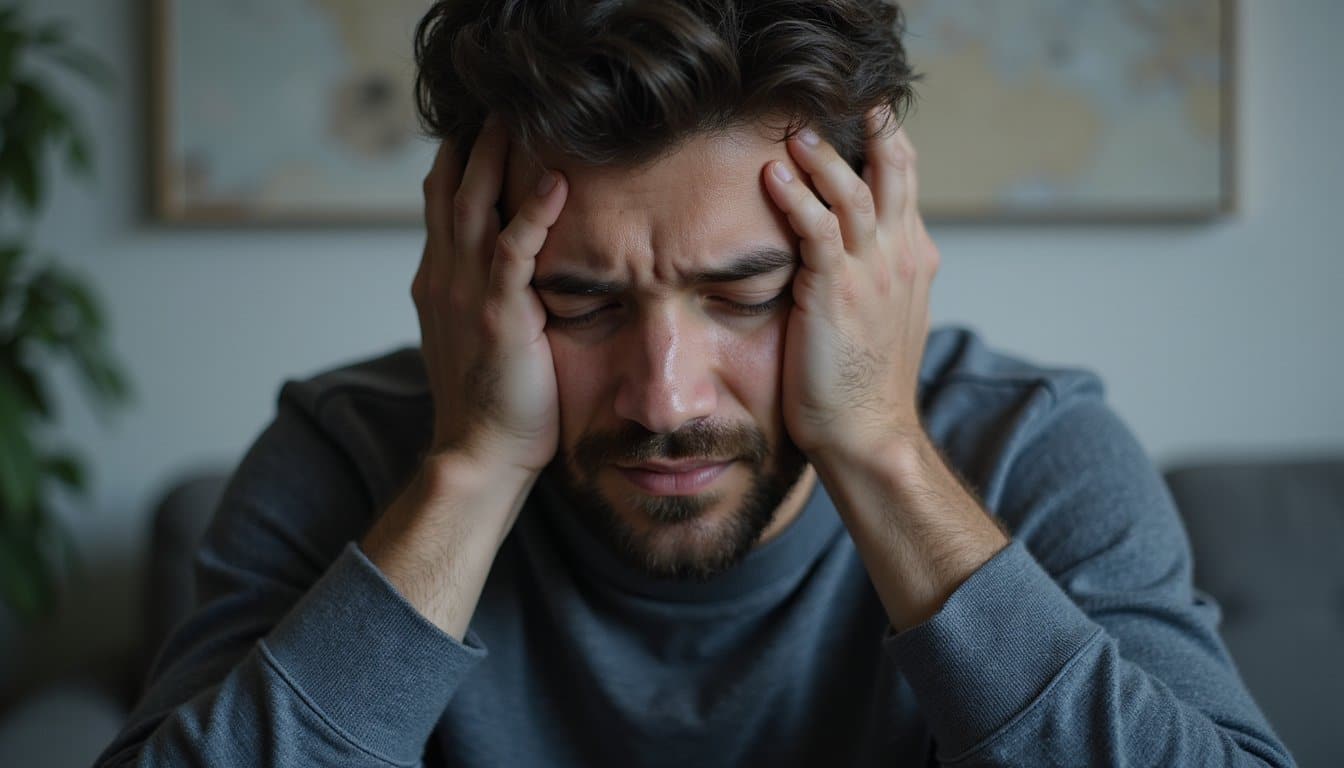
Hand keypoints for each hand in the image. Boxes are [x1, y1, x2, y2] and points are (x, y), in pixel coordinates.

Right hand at [412, 116, 568, 474]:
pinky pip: (514, 252)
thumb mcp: (478, 337)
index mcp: (439, 282)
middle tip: (497, 104)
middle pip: (452, 192)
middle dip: (473, 144)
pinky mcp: (497, 315)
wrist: (478, 454)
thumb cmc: (490, 404)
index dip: (458, 165)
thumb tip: (514, 273)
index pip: (442, 207)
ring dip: (497, 160)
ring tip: (518, 118)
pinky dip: (534, 215)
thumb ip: (486, 297)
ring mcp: (466, 295)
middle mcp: (444, 279)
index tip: (478, 130)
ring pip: (476, 208)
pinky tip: (557, 183)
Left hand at [762, 107, 939, 464]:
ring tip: (795, 130)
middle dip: (873, 130)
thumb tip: (849, 246)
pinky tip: (774, 177)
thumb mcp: (881, 313)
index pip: (905, 184)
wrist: (868, 432)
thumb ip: (873, 272)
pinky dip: (797, 198)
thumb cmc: (864, 381)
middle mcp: (900, 256)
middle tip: (848, 98)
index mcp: (912, 258)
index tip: (866, 116)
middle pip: (895, 172)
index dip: (888, 144)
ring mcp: (873, 272)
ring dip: (824, 156)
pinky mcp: (838, 291)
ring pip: (855, 192)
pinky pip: (817, 230)